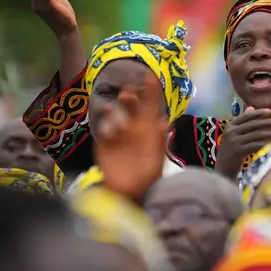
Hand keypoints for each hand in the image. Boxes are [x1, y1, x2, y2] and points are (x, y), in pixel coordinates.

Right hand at [94, 85, 168, 202]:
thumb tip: (165, 122)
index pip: (151, 106)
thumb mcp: (156, 160)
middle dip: (130, 99)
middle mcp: (134, 128)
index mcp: (150, 130)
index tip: (150, 76)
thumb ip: (159, 141)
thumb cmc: (148, 177)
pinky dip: (107, 124)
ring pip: (117, 115)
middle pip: (131, 107)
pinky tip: (109, 124)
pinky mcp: (105, 143)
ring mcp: (119, 135)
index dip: (151, 91)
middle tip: (128, 94)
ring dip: (117, 109)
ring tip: (115, 107)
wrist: (130, 193)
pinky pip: (105, 128)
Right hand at [215, 107, 270, 179]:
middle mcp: (231, 132)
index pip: (246, 117)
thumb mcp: (234, 134)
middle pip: (253, 125)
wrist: (223, 168)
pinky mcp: (238, 151)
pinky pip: (255, 145)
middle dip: (268, 122)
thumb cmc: (231, 150)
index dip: (258, 113)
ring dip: (270, 133)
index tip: (269, 111)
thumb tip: (251, 108)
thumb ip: (243, 122)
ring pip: (256, 135)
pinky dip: (266, 143)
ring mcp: (234, 142)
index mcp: (230, 126)